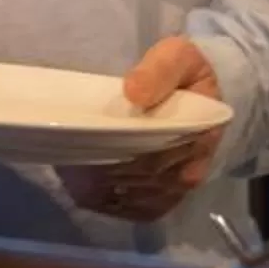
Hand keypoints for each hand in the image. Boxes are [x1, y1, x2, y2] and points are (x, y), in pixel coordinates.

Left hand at [60, 37, 222, 223]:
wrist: (196, 93)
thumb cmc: (183, 74)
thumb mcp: (178, 57)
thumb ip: (160, 69)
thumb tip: (134, 91)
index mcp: (199, 136)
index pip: (154, 156)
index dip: (119, 151)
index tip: (89, 137)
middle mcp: (189, 171)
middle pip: (137, 179)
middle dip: (102, 166)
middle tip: (69, 148)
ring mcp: (174, 190)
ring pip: (128, 197)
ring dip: (98, 184)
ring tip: (72, 162)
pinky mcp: (161, 201)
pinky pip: (130, 211)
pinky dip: (104, 201)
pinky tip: (84, 183)